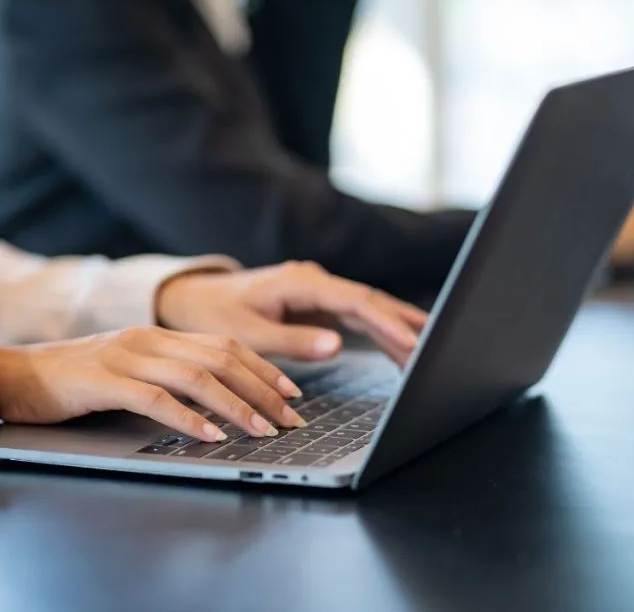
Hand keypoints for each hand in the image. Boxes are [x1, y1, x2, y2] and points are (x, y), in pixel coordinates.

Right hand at [0, 328, 305, 439]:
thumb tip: (214, 403)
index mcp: (158, 336)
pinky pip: (155, 399)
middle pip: (221, 358)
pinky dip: (189, 418)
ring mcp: (125, 356)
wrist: (12, 374)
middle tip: (291, 418)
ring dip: (236, 405)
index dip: (264, 367)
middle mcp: (148, 339)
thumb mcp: (128, 370)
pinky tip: (211, 435)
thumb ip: (165, 377)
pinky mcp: (102, 380)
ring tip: (263, 429)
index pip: (225, 345)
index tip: (292, 392)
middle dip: (263, 388)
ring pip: (196, 376)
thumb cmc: (72, 381)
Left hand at [156, 261, 427, 365]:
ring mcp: (319, 291)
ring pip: (368, 308)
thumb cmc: (215, 314)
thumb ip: (292, 340)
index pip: (355, 301)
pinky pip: (356, 316)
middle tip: (439, 349)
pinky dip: (380, 331)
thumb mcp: (248, 334)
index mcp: (300, 282)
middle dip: (404, 325)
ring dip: (397, 328)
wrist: (194, 297)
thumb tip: (336, 344)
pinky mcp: (318, 304)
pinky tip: (402, 347)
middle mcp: (314, 281)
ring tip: (431, 352)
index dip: (386, 322)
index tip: (411, 343)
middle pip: (370, 301)